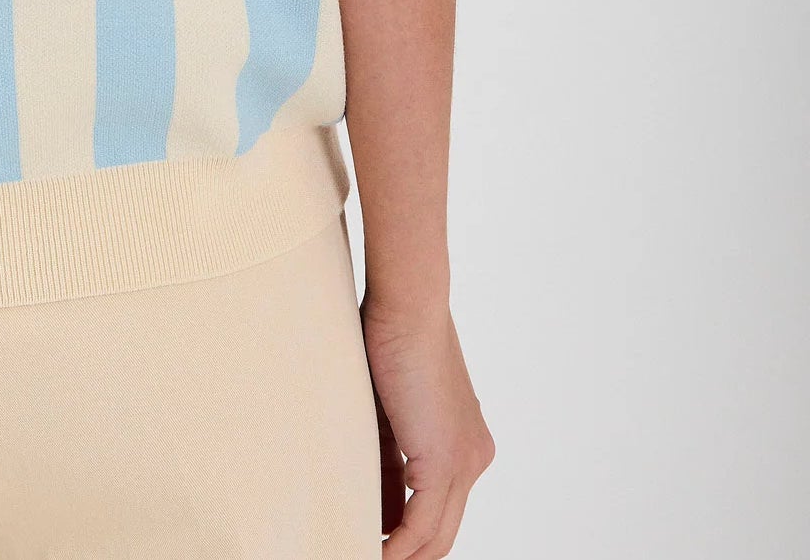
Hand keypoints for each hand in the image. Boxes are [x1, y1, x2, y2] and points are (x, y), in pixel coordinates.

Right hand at [362, 299, 493, 556]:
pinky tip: (374, 549)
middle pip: (443, 531)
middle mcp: (474, 457)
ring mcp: (464, 462)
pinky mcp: (444, 463)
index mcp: (465, 440)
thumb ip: (389, 450)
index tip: (372, 532)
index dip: (404, 528)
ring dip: (401, 552)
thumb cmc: (392, 335)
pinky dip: (398, 546)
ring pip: (437, 536)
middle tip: (369, 550)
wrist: (409, 304)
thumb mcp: (389, 405)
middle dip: (408, 550)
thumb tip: (374, 492)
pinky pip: (423, 526)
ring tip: (365, 551)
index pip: (438, 504)